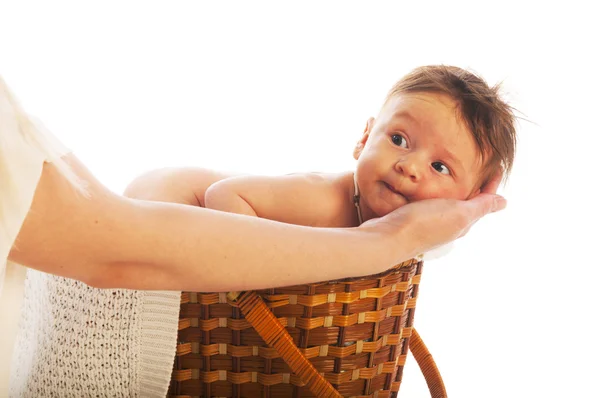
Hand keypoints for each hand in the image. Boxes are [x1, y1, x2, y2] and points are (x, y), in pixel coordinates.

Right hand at [361, 172, 505, 259]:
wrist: (385, 239)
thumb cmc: (422, 224)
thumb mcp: (458, 212)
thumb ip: (480, 206)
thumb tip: (504, 202)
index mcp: (462, 222)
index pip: (484, 200)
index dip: (491, 182)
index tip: (496, 163)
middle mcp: (447, 224)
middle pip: (466, 200)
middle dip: (474, 183)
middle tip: (477, 161)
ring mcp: (428, 222)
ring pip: (446, 201)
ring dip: (452, 186)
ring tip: (452, 169)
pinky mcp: (411, 218)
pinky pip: (428, 202)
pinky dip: (434, 189)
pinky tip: (425, 183)